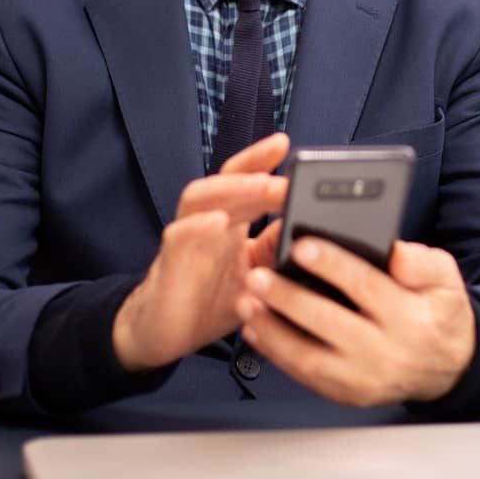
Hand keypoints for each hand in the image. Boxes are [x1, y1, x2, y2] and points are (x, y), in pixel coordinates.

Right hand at [112, 133, 289, 371]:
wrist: (165, 334)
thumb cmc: (211, 300)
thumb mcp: (256, 275)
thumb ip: (278, 249)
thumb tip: (315, 229)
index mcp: (230, 222)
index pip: (244, 180)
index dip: (260, 160)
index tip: (284, 144)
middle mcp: (207, 222)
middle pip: (226, 182)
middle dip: (256, 171)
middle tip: (288, 174)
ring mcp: (186, 239)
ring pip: (200, 199)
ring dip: (233, 189)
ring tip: (262, 185)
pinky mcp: (169, 264)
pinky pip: (179, 237)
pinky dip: (197, 227)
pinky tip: (217, 222)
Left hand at [236, 238, 476, 406]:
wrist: (450, 367)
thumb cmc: (439, 314)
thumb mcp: (446, 278)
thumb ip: (422, 262)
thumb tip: (396, 252)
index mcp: (409, 317)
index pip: (365, 286)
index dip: (331, 265)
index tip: (302, 245)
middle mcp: (385, 352)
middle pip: (328, 322)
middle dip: (288, 298)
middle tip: (258, 275)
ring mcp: (364, 379)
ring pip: (309, 357)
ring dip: (272, 330)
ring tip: (247, 303)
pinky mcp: (348, 394)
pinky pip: (306, 375)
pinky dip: (277, 354)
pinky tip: (257, 330)